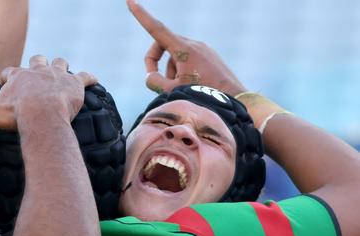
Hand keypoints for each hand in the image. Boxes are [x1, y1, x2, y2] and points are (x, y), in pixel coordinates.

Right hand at [0, 55, 96, 129]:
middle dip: (36, 64)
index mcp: (18, 77)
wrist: (40, 115)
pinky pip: (85, 76)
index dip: (8, 77)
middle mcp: (38, 71)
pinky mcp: (74, 84)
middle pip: (37, 60)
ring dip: (60, 66)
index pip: (10, 72)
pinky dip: (89, 78)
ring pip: (60, 62)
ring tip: (61, 73)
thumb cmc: (16, 115)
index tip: (6, 83)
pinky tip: (93, 80)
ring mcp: (58, 75)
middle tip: (36, 75)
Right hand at [126, 0, 245, 95]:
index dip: (141, 15)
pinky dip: (181, 70)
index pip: (156, 28)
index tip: (130, 1)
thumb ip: (154, 82)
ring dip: (169, 71)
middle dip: (154, 61)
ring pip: (174, 55)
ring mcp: (202, 47)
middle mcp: (192, 43)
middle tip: (154, 80)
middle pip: (162, 44)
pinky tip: (191, 85)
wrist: (235, 97)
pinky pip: (187, 58)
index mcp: (183, 49)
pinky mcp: (208, 54)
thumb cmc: (203, 96)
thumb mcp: (172, 91)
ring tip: (179, 87)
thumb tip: (149, 76)